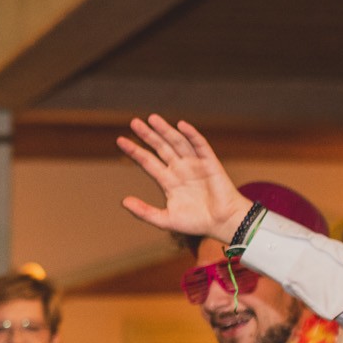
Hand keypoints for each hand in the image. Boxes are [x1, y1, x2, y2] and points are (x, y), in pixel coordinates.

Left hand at [117, 116, 251, 243]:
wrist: (222, 224)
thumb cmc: (196, 223)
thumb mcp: (165, 220)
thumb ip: (144, 211)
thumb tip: (124, 201)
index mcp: (168, 181)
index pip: (148, 161)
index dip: (135, 151)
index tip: (120, 141)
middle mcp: (179, 169)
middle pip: (160, 148)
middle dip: (148, 135)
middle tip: (134, 122)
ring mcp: (194, 164)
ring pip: (177, 142)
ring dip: (165, 130)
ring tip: (152, 118)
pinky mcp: (210, 162)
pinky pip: (199, 145)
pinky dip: (191, 135)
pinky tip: (180, 125)